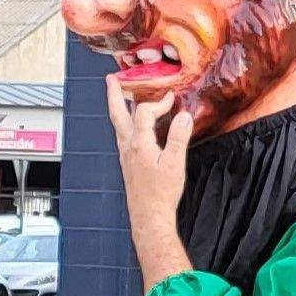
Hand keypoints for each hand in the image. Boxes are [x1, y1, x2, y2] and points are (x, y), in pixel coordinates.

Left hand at [105, 75, 193, 238]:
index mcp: (139, 143)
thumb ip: (179, 138)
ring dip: (118, 108)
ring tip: (118, 96)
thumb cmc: (161, 194)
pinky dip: (125, 124)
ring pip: (118, 125)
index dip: (158, 103)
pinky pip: (123, 136)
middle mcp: (128, 146)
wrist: (149, 216)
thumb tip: (184, 115)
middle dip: (114, 94)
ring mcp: (125, 155)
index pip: (144, 112)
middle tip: (111, 79)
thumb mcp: (175, 164)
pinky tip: (131, 127)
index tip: (171, 100)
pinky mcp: (128, 163)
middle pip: (118, 114)